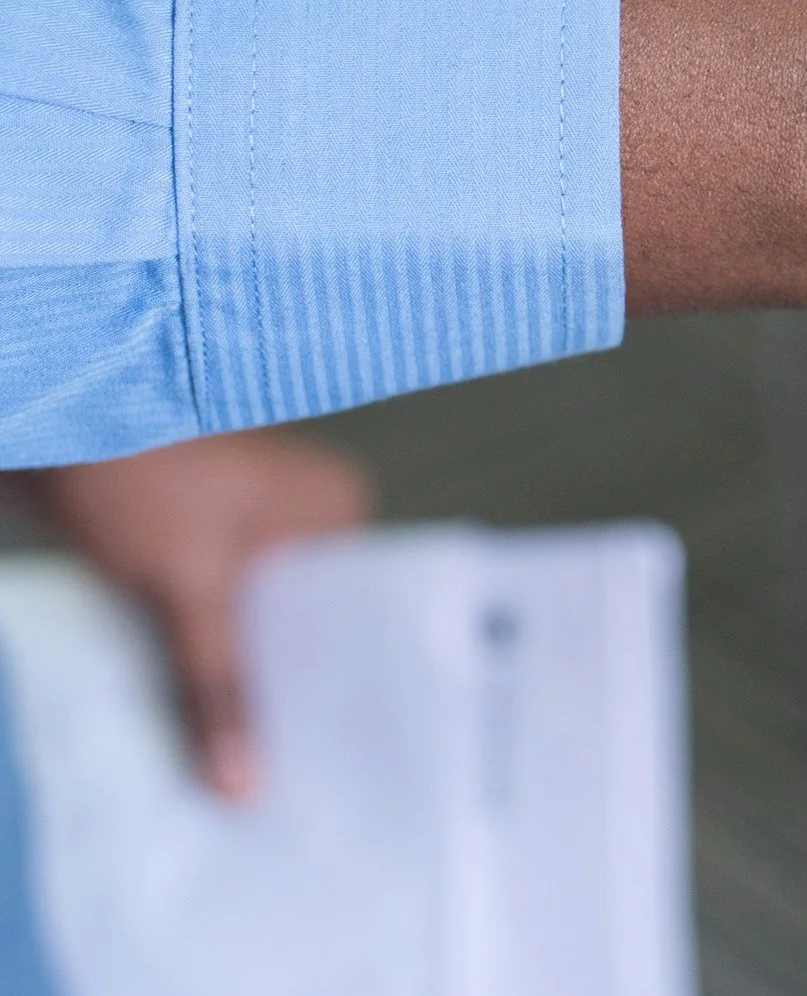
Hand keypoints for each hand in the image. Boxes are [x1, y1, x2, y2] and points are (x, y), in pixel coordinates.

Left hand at [19, 427, 373, 798]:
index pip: (358, 614)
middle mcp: (301, 517)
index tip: (335, 755)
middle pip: (302, 627)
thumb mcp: (188, 589)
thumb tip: (242, 785)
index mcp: (336, 506)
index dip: (343, 684)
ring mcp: (246, 529)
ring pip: (250, 627)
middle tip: (279, 774)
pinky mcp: (193, 546)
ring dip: (232, 679)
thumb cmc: (134, 475)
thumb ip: (219, 685)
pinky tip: (190, 713)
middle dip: (280, 690)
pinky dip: (196, 658)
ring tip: (233, 759)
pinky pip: (210, 618)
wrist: (47, 423)